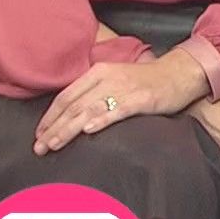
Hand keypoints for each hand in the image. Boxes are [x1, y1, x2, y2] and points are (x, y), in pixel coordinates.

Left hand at [34, 49, 209, 154]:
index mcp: (98, 72)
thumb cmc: (147, 81)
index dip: (50, 116)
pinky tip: (89, 130)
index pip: (66, 95)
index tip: (39, 134)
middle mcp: (107, 78)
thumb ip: (94, 92)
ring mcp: (125, 88)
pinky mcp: (141, 99)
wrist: (180, 74)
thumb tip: (71, 116)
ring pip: (89, 110)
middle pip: (73, 105)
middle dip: (53, 127)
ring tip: (54, 144)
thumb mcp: (116, 79)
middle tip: (39, 147)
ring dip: (69, 129)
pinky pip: (118, 110)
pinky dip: (102, 120)